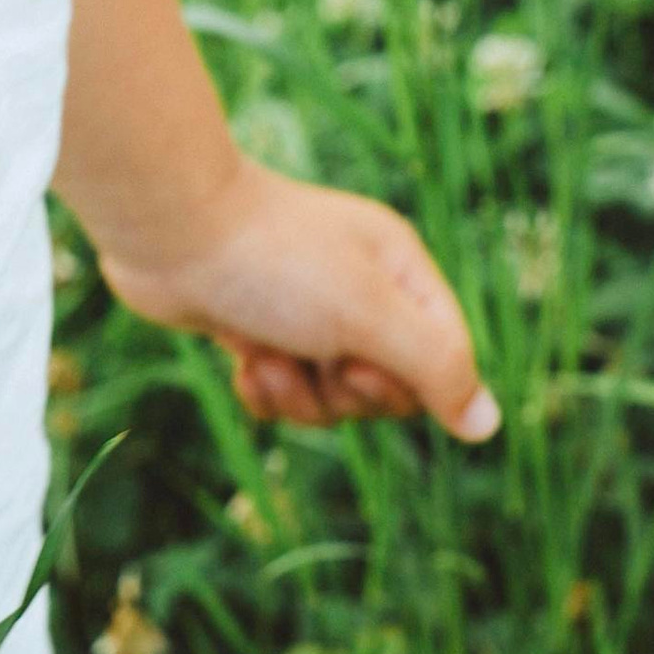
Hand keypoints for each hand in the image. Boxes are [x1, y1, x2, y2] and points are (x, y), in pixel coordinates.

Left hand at [97, 155, 498, 439]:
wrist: (166, 228)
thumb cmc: (275, 261)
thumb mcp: (371, 312)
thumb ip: (437, 366)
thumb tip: (487, 425)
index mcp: (396, 268)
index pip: (446, 357)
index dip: (414, 383)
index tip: (364, 363)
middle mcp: (357, 288)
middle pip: (390, 389)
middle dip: (351, 392)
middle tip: (318, 356)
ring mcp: (304, 310)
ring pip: (334, 400)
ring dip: (300, 395)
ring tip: (265, 356)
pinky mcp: (257, 330)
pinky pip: (285, 394)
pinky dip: (266, 391)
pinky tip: (243, 364)